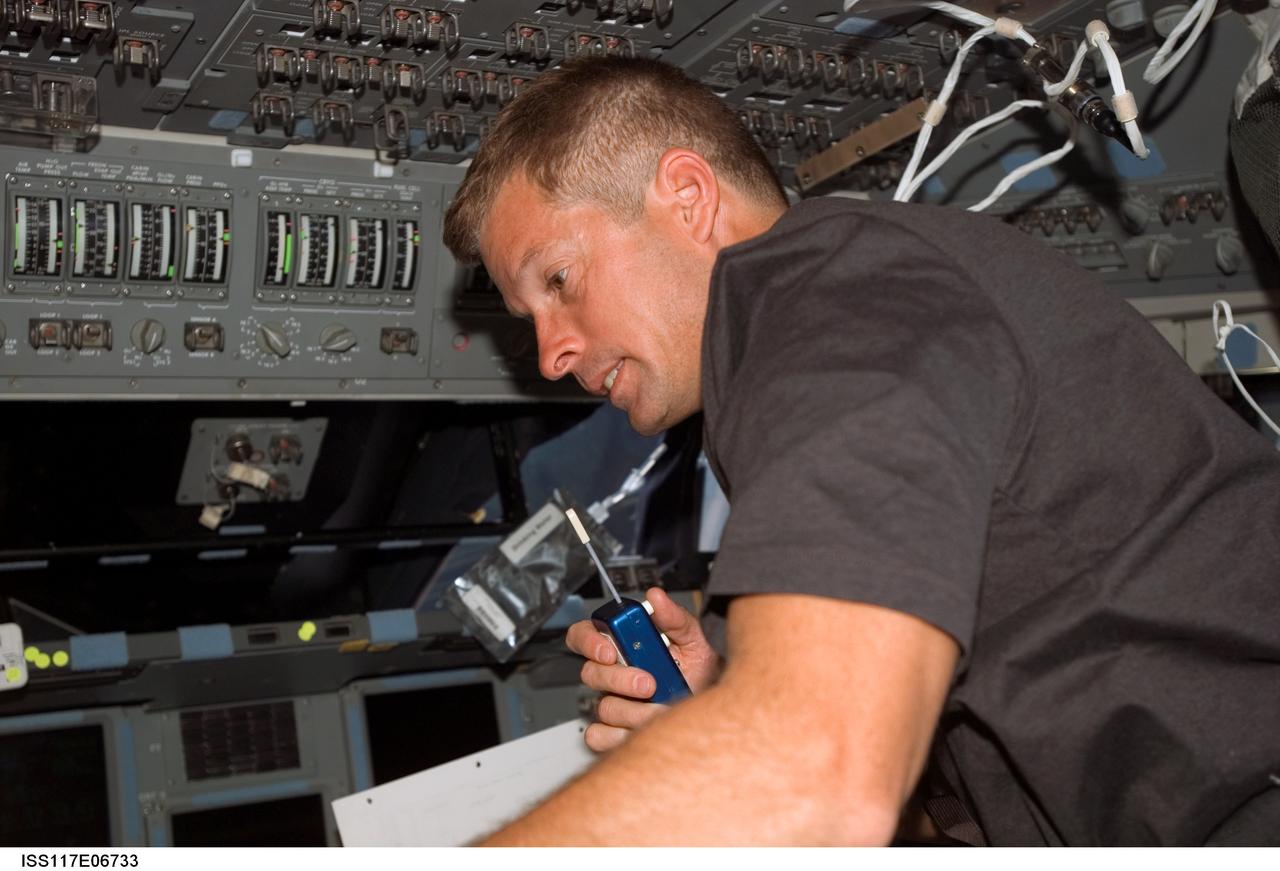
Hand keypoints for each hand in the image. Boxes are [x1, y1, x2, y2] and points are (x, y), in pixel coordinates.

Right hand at [565, 587, 721, 751]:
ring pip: (602, 707)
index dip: (589, 640)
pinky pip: (599, 735)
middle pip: (590, 673)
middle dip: (621, 679)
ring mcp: (613, 702)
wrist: (712, 706)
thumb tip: (656, 597)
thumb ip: (674, 618)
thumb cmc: (701, 671)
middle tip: (649, 683)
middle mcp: (613, 672)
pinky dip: (620, 735)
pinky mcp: (613, 731)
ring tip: (662, 709)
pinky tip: (644, 729)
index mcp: (623, 644)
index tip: (609, 651)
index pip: (585, 634)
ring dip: (634, 711)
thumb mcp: (694, 639)